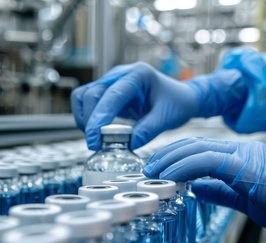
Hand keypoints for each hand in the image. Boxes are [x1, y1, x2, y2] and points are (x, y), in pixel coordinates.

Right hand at [71, 62, 245, 149]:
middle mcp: (121, 74)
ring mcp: (112, 81)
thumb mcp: (167, 118)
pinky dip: (86, 116)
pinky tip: (97, 131)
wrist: (181, 98)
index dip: (100, 118)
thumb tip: (128, 144)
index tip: (95, 139)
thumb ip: (148, 130)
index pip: (112, 95)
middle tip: (95, 145)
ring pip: (84, 96)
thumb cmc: (177, 103)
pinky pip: (87, 100)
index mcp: (138, 75)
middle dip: (90, 121)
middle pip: (92, 94)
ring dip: (85, 118)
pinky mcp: (107, 91)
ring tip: (96, 138)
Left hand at [143, 137, 265, 242]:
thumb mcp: (249, 200)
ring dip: (170, 159)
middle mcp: (243, 150)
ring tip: (151, 171)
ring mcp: (247, 156)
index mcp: (243, 157)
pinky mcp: (251, 167)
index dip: (176, 156)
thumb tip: (197, 189)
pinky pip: (210, 162)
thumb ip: (222, 192)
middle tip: (147, 168)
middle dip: (167, 154)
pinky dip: (186, 167)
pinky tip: (170, 177)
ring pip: (198, 148)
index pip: (201, 149)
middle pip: (194, 143)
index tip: (157, 170)